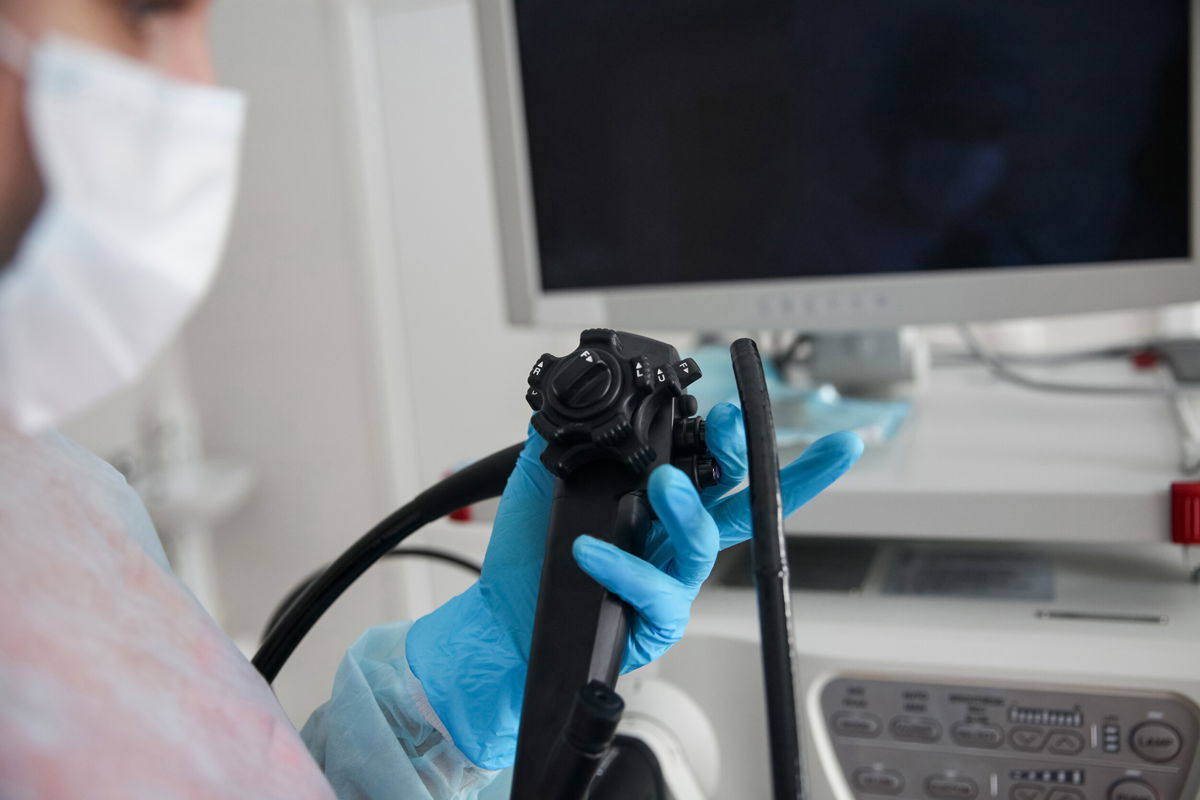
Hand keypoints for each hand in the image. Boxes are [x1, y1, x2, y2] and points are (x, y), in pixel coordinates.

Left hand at [406, 403, 861, 768]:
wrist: (500, 615)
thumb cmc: (531, 555)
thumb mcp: (542, 484)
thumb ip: (563, 440)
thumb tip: (563, 393)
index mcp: (659, 505)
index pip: (708, 467)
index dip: (729, 439)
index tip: (732, 410)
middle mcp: (673, 541)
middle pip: (739, 503)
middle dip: (752, 465)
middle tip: (729, 425)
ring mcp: (670, 581)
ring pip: (702, 544)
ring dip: (687, 509)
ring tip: (663, 482)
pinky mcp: (654, 622)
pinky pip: (655, 592)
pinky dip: (624, 568)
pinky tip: (590, 550)